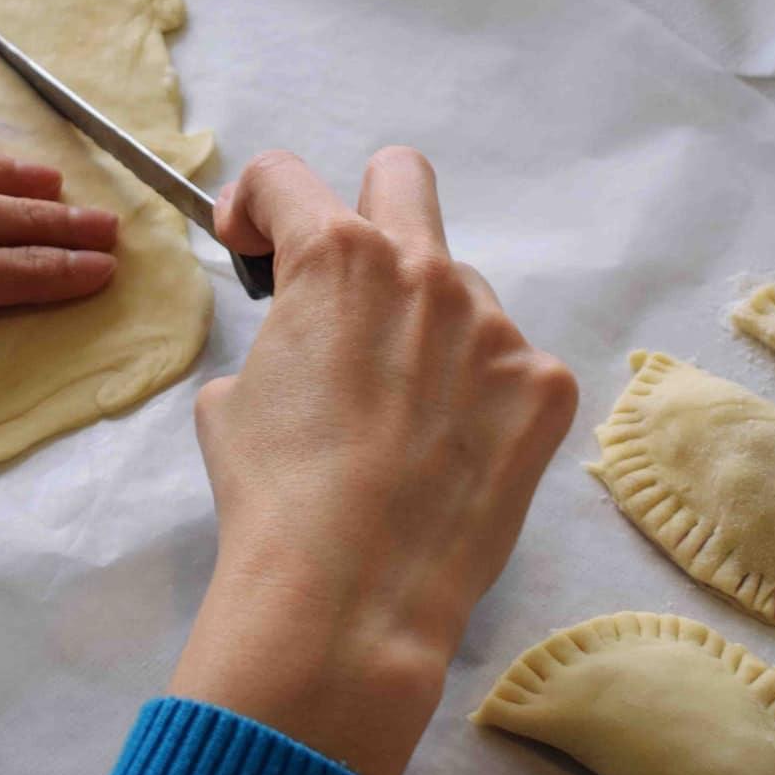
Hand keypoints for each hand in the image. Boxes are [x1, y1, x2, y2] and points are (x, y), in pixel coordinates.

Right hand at [168, 148, 577, 774]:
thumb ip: (273, 340)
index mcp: (335, 258)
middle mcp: (424, 271)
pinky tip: (447, 455)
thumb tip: (298, 347)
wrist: (351, 598)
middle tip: (347, 282)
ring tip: (399, 420)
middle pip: (401, 178)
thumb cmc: (274, 499)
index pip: (285, 177)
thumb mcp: (230, 403)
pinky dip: (476, 396)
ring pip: (459, 292)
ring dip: (426, 330)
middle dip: (363, 209)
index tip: (252, 247)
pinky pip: (506, 365)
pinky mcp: (545, 386)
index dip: (254, 204)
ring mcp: (495, 326)